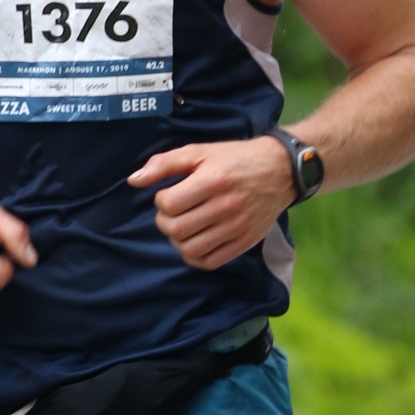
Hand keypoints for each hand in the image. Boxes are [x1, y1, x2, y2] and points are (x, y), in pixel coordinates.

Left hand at [127, 137, 295, 269]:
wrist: (280, 170)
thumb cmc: (235, 159)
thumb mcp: (199, 152)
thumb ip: (164, 164)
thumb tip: (134, 181)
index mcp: (212, 180)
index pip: (168, 204)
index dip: (161, 201)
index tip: (169, 194)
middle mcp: (225, 206)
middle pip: (176, 229)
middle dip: (165, 221)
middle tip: (172, 212)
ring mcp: (236, 227)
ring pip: (190, 249)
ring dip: (177, 240)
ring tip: (183, 226)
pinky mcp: (244, 242)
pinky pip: (210, 262)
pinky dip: (195, 256)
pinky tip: (195, 240)